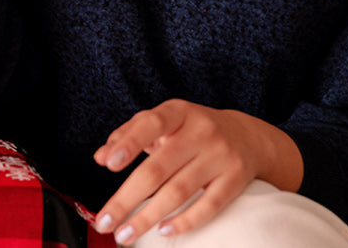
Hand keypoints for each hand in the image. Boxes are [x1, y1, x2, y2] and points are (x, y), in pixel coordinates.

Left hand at [90, 99, 302, 243]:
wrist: (247, 136)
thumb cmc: (191, 130)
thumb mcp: (163, 122)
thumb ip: (129, 134)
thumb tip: (101, 156)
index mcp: (177, 112)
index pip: (150, 124)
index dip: (129, 144)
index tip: (108, 166)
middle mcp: (200, 132)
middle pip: (158, 168)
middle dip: (127, 199)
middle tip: (104, 222)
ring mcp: (220, 156)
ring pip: (179, 191)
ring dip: (147, 217)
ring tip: (125, 234)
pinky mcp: (235, 179)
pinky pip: (209, 205)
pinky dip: (185, 221)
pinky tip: (163, 231)